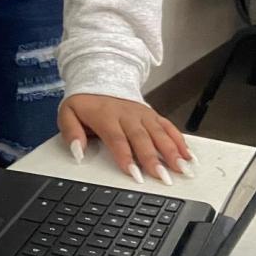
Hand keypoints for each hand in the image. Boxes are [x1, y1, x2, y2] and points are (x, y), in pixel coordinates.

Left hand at [59, 94, 193, 185]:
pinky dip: (180, 141)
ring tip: (182, 168)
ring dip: (172, 151)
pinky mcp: (152, 114)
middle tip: (164, 176)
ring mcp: (142, 114)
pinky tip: (188, 156)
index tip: (134, 173)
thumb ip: (71, 132)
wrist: (100, 79)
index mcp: (106, 116)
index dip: (126, 157)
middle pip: (143, 138)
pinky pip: (168, 127)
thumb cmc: (85, 103)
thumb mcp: (68, 113)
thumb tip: (77, 151)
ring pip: (160, 133)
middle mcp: (128, 114)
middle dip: (154, 158)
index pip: (117, 139)